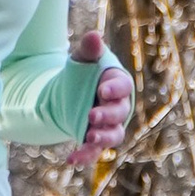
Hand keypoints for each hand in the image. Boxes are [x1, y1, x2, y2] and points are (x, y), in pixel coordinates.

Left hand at [67, 28, 133, 172]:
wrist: (71, 93)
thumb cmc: (83, 71)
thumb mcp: (82, 58)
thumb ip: (88, 49)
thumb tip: (94, 36)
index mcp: (118, 84)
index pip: (123, 86)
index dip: (115, 89)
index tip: (103, 90)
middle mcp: (119, 107)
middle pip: (120, 113)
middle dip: (107, 115)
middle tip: (92, 116)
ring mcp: (109, 126)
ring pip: (113, 135)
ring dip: (103, 138)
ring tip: (89, 137)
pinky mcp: (97, 140)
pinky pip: (95, 151)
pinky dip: (85, 156)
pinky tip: (71, 159)